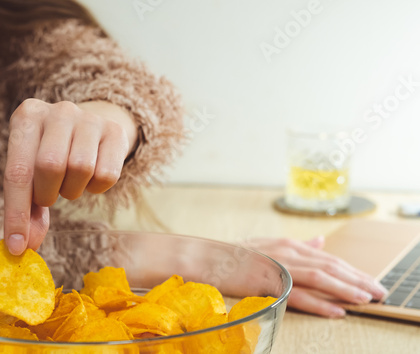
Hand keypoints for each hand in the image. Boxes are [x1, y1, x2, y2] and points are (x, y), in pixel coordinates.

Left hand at [3, 99, 136, 254]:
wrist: (91, 128)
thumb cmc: (53, 152)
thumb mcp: (32, 170)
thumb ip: (27, 206)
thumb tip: (24, 246)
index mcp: (28, 116)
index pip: (18, 171)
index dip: (16, 213)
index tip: (17, 246)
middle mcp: (59, 111)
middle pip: (50, 166)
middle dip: (48, 194)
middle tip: (49, 196)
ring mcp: (90, 118)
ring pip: (81, 168)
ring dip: (73, 189)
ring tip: (69, 183)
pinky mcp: (115, 131)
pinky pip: (107, 174)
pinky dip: (96, 188)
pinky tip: (90, 177)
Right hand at [241, 237, 387, 317]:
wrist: (208, 258)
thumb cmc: (236, 255)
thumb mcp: (269, 245)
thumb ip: (297, 246)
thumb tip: (320, 241)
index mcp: (289, 245)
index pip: (328, 258)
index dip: (351, 270)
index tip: (369, 280)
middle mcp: (288, 252)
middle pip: (330, 266)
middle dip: (358, 279)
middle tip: (379, 291)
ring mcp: (278, 266)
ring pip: (321, 278)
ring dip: (346, 289)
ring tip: (366, 299)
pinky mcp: (268, 282)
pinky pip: (299, 295)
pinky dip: (321, 303)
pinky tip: (337, 310)